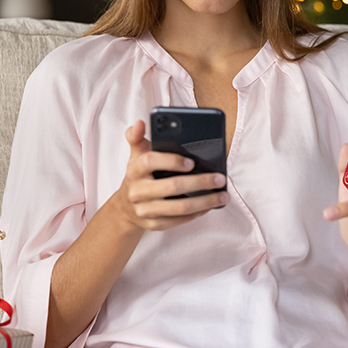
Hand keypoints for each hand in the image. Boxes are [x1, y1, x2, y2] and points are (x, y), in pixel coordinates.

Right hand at [114, 120, 228, 231]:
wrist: (124, 208)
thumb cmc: (138, 175)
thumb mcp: (136, 155)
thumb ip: (138, 137)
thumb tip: (139, 122)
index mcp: (135, 168)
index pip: (151, 161)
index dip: (172, 161)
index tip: (192, 162)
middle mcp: (137, 190)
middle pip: (172, 186)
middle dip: (200, 182)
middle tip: (219, 178)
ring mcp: (145, 210)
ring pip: (179, 207)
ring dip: (205, 202)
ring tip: (223, 195)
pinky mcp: (154, 224)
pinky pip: (179, 220)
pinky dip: (198, 213)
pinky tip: (210, 205)